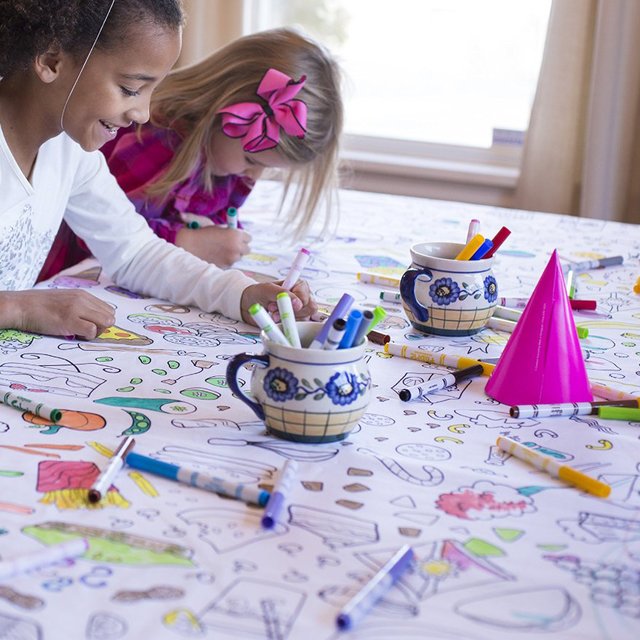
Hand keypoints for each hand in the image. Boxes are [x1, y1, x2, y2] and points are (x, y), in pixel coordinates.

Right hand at [0, 290, 114, 338]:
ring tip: (79, 332)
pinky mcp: (69, 319)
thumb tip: (97, 320)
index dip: (102, 321)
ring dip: (96, 332)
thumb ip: (82, 306)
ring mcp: (76, 308)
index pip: (108, 310)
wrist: (20, 306)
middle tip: (85, 331)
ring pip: (105, 323)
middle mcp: (83, 299)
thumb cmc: (41, 307)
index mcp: (83, 294)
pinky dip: (87, 336)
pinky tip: (74, 334)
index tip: (89, 325)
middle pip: (110, 317)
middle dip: (102, 327)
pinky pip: (92, 330)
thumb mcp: (66, 300)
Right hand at [175, 226, 250, 267]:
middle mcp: (236, 247)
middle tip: (231, 244)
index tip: (236, 236)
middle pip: (247, 249)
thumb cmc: (199, 232)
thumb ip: (227, 227)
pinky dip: (225, 260)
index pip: (249, 238)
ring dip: (233, 254)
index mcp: (235, 234)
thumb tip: (234, 228)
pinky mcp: (225, 267)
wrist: (187, 245)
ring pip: (238, 257)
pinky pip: (229, 263)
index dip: (242, 237)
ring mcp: (231, 259)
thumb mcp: (215, 224)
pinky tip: (215, 256)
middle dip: (241, 246)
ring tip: (220, 249)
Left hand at [240, 280, 316, 324]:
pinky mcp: (295, 321)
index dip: (297, 303)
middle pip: (310, 309)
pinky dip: (286, 325)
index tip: (283, 304)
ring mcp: (300, 311)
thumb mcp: (268, 289)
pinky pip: (298, 327)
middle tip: (276, 310)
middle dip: (292, 312)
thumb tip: (298, 304)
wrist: (248, 303)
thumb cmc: (258, 292)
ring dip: (286, 318)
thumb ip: (283, 294)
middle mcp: (303, 297)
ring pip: (304, 319)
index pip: (307, 297)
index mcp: (300, 285)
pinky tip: (276, 320)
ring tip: (273, 314)